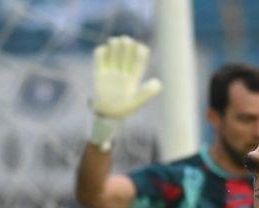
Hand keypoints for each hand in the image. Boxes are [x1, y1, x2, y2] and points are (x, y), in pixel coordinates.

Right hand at [89, 36, 162, 150]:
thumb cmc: (124, 110)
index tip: (139, 48)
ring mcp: (111, 71)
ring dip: (114, 44)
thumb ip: (147, 92)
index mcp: (134, 76)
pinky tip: (103, 51)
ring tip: (113, 43)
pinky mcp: (100, 73)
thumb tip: (158, 83)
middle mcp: (124, 71)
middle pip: (127, 51)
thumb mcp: (136, 102)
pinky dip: (101, 51)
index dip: (140, 50)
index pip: (140, 58)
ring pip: (114, 51)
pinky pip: (99, 57)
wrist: (107, 115)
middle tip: (125, 41)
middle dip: (126, 43)